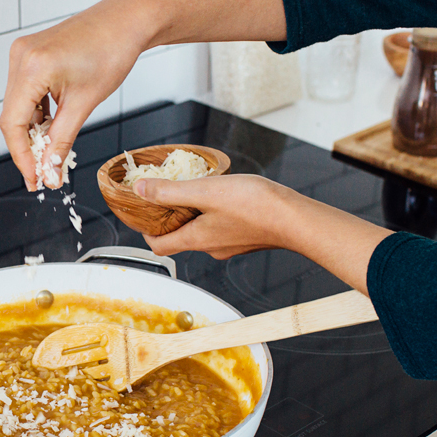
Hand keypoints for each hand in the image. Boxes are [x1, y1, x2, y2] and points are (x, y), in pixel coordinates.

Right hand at [0, 0, 286, 189]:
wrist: (125, 21)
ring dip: (33, 133)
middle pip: (12, 117)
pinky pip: (26, 93)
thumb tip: (50, 170)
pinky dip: (37, 115)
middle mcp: (20, 57)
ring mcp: (23, 54)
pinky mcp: (31, 54)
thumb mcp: (85, 104)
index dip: (22, 158)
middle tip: (43, 176)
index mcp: (31, 68)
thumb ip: (62, 140)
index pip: (13, 124)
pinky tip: (51, 131)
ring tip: (51, 157)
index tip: (35, 180)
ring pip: (18, 106)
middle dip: (27, 149)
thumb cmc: (111, 53)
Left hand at [136, 174, 300, 258]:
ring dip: (194, 213)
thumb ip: (170, 191)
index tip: (142, 214)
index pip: (159, 246)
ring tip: (197, 189)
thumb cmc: (255, 206)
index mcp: (196, 239)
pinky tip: (224, 196)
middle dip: (170, 217)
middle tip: (168, 194)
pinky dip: (214, 213)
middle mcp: (211, 247)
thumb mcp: (206, 192)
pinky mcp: (245, 238)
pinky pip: (221, 227)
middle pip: (179, 237)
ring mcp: (229, 245)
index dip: (145, 231)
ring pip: (201, 231)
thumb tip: (140, 190)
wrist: (296, 219)